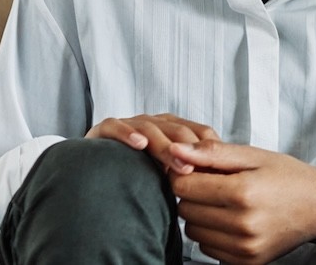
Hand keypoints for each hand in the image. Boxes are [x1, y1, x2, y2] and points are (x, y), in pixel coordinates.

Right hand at [86, 113, 220, 174]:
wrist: (95, 172)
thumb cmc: (139, 176)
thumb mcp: (170, 177)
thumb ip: (189, 176)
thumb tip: (219, 192)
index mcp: (175, 130)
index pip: (200, 133)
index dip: (210, 150)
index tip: (218, 172)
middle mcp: (155, 123)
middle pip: (178, 131)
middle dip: (190, 150)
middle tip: (197, 171)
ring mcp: (131, 124)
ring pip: (152, 128)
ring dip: (165, 146)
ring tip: (177, 165)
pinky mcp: (105, 129)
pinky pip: (116, 126)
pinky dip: (128, 133)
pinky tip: (139, 144)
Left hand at [168, 141, 315, 264]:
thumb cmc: (290, 177)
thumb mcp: (255, 156)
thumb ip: (213, 153)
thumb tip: (175, 151)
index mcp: (243, 191)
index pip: (183, 186)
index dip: (186, 174)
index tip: (200, 169)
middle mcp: (243, 223)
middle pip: (185, 209)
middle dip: (193, 195)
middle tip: (216, 184)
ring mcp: (245, 246)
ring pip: (193, 231)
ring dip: (201, 216)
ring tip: (225, 202)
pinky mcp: (246, 261)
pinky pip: (207, 248)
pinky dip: (212, 234)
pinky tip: (232, 220)